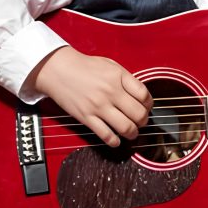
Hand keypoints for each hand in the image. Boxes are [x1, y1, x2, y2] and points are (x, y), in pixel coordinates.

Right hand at [31, 46, 151, 146]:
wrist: (58, 69)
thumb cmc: (84, 67)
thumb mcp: (110, 65)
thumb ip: (126, 79)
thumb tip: (141, 97)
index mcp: (118, 77)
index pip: (144, 95)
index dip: (149, 104)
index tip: (146, 107)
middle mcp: (111, 92)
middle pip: (138, 114)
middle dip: (143, 121)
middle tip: (141, 122)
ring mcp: (98, 106)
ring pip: (126, 127)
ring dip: (133, 133)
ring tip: (132, 133)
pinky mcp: (86, 117)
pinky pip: (106, 135)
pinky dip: (115, 141)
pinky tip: (117, 140)